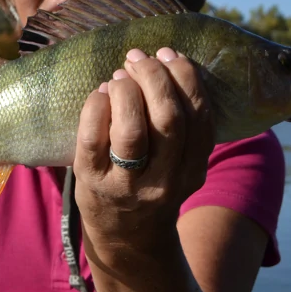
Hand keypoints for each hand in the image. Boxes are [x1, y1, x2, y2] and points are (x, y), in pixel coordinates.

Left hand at [73, 47, 215, 263]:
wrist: (124, 237)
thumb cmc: (151, 183)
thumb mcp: (180, 165)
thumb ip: (184, 126)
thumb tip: (168, 61)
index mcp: (192, 170)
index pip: (199, 117)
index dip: (186, 78)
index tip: (171, 54)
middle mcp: (164, 180)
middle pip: (168, 119)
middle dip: (155, 77)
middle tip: (140, 57)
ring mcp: (126, 184)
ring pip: (132, 130)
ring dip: (127, 91)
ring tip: (120, 75)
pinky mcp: (91, 182)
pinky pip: (92, 139)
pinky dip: (96, 107)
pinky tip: (100, 93)